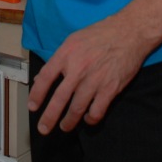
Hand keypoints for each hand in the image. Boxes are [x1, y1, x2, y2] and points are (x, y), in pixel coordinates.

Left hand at [27, 16, 151, 132]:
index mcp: (66, 54)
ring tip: (65, 127)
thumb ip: (60, 58)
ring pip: (77, 109)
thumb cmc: (100, 34)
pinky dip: (91, 118)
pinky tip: (88, 117)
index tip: (33, 106)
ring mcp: (94, 80)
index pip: (45, 77)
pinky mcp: (110, 88)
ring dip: (69, 122)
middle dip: (49, 117)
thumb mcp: (74, 40)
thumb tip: (44, 76)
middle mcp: (78, 69)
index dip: (37, 94)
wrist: (129, 33)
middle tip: (43, 128)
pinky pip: (97, 111)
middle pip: (59, 99)